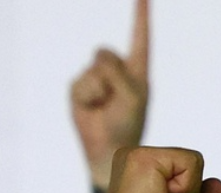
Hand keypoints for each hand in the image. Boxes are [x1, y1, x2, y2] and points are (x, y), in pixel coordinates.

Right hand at [71, 0, 149, 189]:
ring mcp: (97, 79)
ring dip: (99, 90)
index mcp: (138, 70)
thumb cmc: (128, 124)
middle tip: (116, 99)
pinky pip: (80, 82)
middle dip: (109, 75)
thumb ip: (116, 69)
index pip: (140, 37)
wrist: (109, 149)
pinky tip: (93, 109)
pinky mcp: (81, 89)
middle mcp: (118, 71)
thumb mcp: (132, 94)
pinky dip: (87, 97)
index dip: (141, 15)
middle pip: (105, 52)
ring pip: (92, 69)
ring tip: (105, 107)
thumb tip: (98, 54)